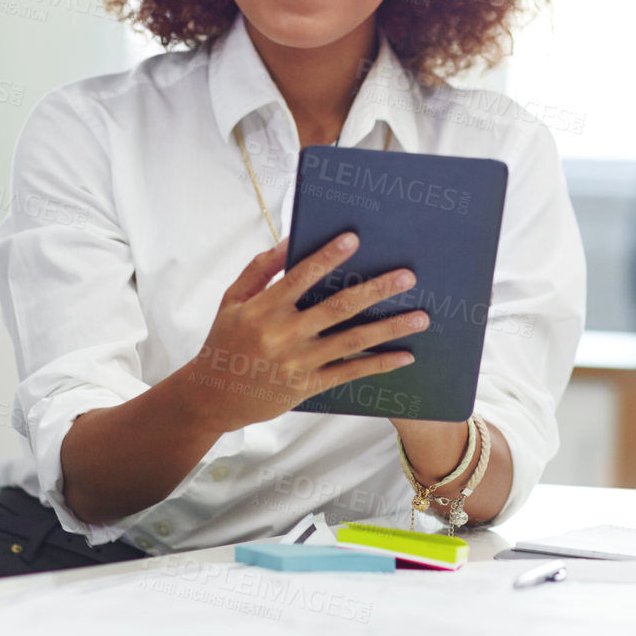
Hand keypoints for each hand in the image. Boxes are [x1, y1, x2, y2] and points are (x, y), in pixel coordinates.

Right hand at [173, 232, 426, 433]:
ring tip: (421, 317)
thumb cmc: (224, 340)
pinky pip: (349, 373)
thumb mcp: (232, 299)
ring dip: (389, 328)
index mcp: (263, 309)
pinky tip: (405, 356)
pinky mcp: (308, 386)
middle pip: (337, 307)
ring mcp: (298, 363)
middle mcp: (283, 335)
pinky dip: (378, 364)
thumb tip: (291, 240)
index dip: (327, 256)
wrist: (213, 397)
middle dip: (376, 290)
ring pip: (351, 341)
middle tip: (407, 276)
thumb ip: (260, 269)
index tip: (354, 239)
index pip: (300, 276)